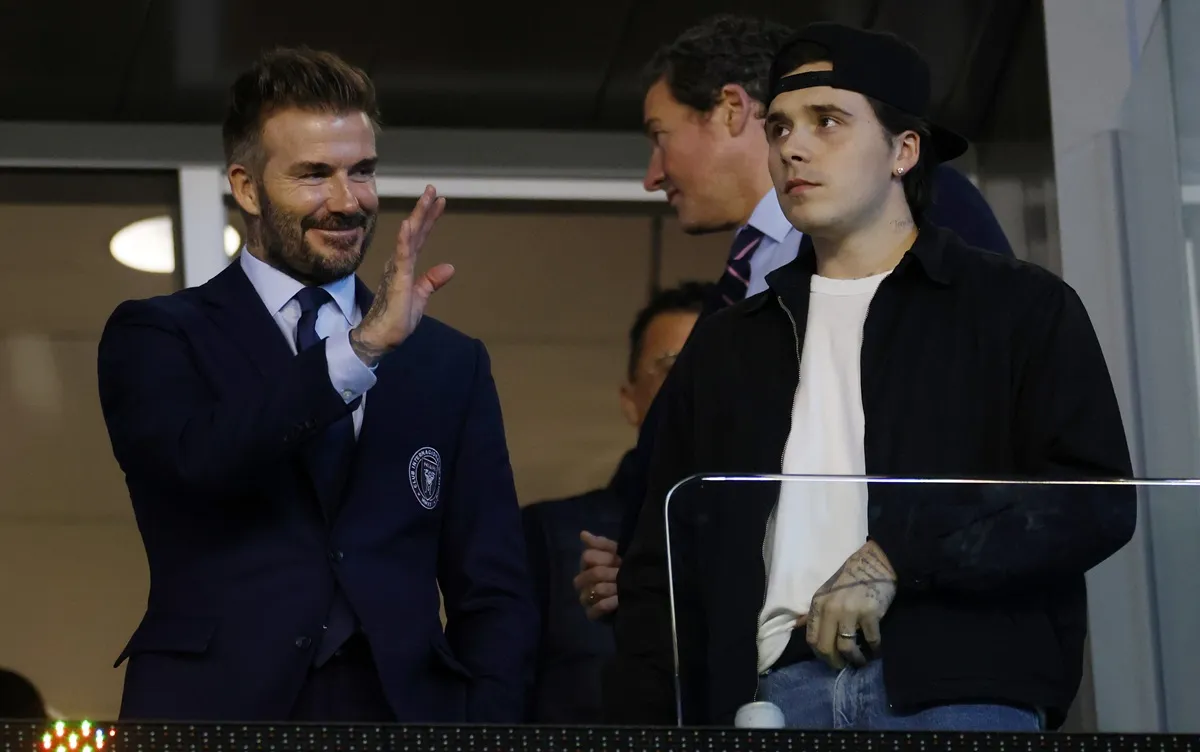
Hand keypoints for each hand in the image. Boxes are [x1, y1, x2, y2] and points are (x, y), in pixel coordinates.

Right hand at [350, 186, 454, 365]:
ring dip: (418, 217)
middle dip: (424, 210)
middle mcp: (400, 262)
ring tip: (427, 197)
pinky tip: (408, 224)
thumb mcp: (420, 297)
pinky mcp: (397, 280)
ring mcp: (398, 269)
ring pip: (409, 237)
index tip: (439, 201)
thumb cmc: (397, 319)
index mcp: (406, 266)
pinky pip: (401, 256)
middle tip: (433, 189)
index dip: (429, 219)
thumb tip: (449, 267)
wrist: (382, 337)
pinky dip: (405, 239)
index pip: (419, 238)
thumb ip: (431, 281)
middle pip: (415, 231)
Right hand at [572, 531, 620, 619]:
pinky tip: (617, 601)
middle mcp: (583, 580)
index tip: (618, 559)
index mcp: (588, 564)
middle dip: (611, 573)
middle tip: (621, 574)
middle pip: (593, 573)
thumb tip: (582, 534)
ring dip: (612, 588)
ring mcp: (586, 598)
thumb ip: (601, 544)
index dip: (605, 558)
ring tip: (622, 588)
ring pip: (596, 590)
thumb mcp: (617, 552)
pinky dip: (606, 605)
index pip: (588, 556)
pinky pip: (594, 610)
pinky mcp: (592, 613)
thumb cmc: (624, 567)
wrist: (638, 589)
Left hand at [806, 540, 896, 669]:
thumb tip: (798, 626)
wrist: (875, 563)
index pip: (811, 639)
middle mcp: (830, 609)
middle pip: (825, 647)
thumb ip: (814, 612)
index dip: (820, 654)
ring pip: (846, 648)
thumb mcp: (826, 593)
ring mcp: (850, 612)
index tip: (829, 659)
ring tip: (861, 662)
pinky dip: (874, 650)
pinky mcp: (870, 614)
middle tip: (844, 667)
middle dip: (835, 662)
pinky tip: (876, 651)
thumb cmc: (850, 579)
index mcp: (817, 604)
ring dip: (855, 660)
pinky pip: (871, 640)